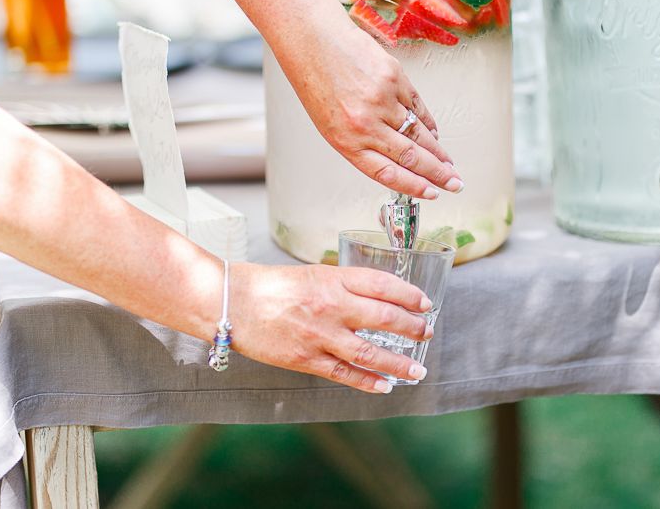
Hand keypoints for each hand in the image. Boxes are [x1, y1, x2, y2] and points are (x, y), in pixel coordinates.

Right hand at [230, 263, 433, 392]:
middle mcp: (331, 306)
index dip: (409, 295)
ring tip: (417, 369)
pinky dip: (369, 382)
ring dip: (399, 363)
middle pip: (385, 317)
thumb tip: (374, 297)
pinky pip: (345, 374)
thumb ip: (342, 285)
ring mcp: (320, 335)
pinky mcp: (307, 360)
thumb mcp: (312, 274)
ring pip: (371, 353)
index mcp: (332, 279)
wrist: (234, 303)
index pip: (383, 285)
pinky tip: (385, 386)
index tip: (424, 303)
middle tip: (426, 332)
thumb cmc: (270, 285)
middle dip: (412, 327)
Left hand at [276, 22, 464, 199]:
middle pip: (411, 156)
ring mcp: (383, 100)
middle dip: (437, 174)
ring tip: (450, 164)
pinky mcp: (395, 78)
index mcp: (346, 140)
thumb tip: (394, 158)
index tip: (431, 193)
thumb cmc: (317, 82)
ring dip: (438, 152)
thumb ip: (362, 143)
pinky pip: (418, 107)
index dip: (413, 186)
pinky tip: (436, 134)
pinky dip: (429, 123)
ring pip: (419, 133)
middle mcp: (366, 123)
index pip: (387, 173)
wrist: (314, 41)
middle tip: (453, 183)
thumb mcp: (331, 124)